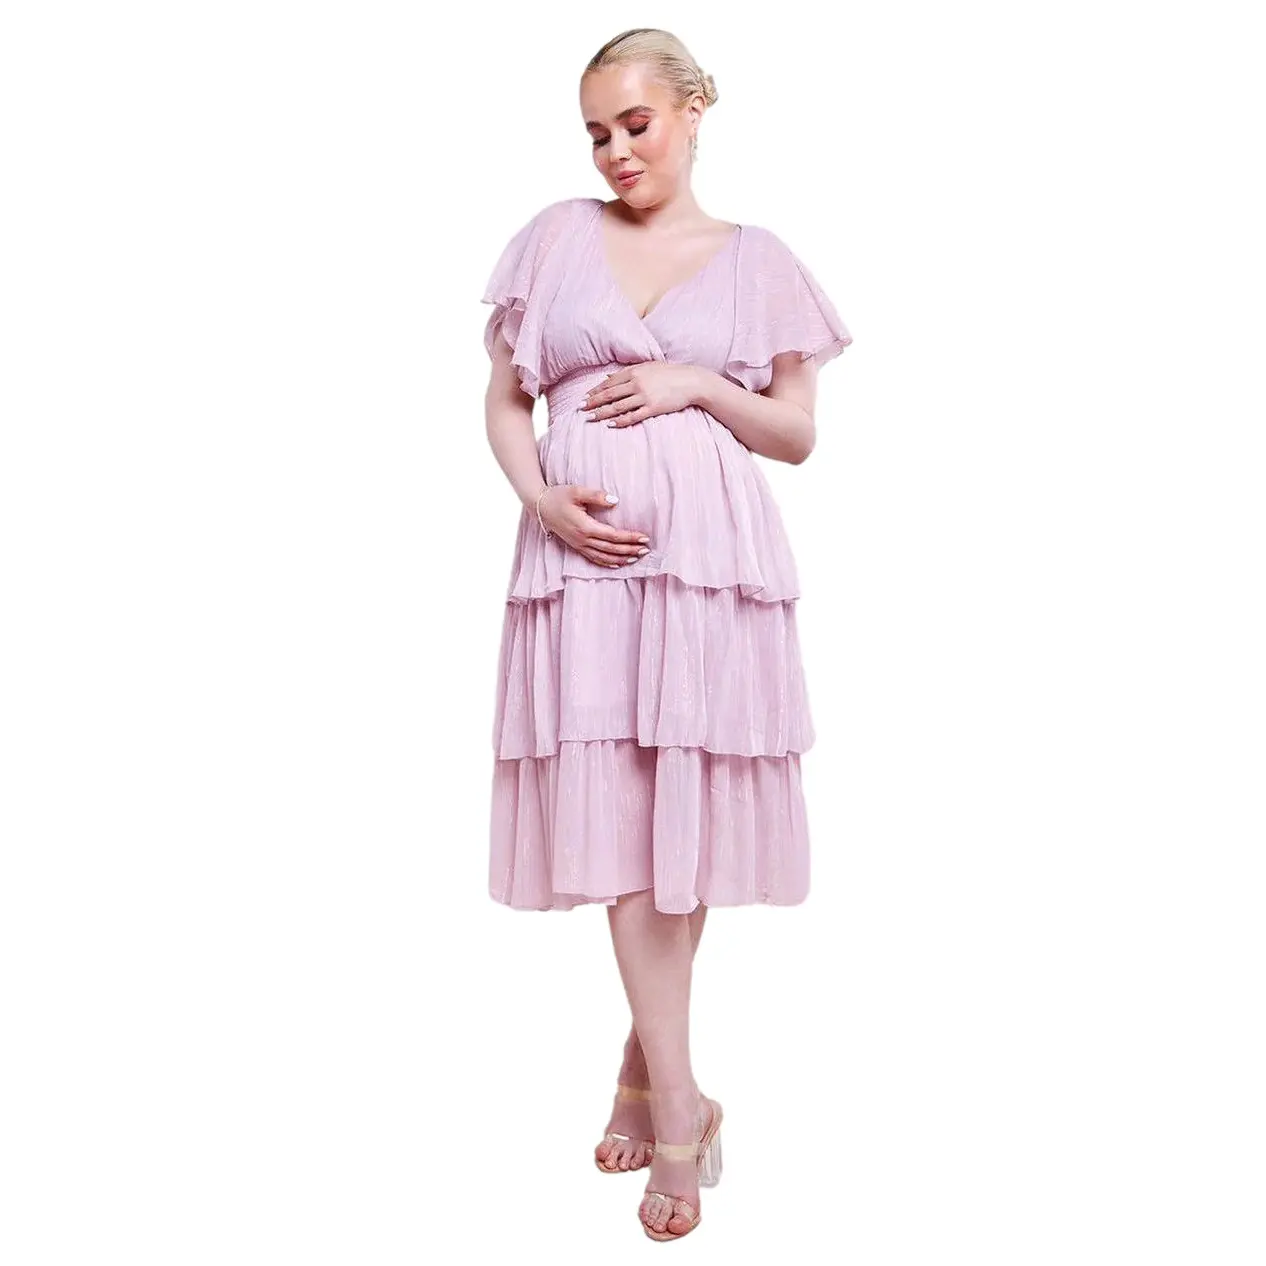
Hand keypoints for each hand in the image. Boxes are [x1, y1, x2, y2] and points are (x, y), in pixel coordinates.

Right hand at [538, 485, 651, 567]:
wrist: (540, 506)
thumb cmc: (558, 496)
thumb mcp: (576, 491)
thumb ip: (596, 495)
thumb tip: (615, 501)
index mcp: (585, 526)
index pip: (613, 535)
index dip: (629, 538)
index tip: (644, 537)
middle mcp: (582, 539)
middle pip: (611, 549)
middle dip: (630, 550)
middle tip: (646, 550)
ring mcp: (579, 545)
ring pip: (603, 557)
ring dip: (621, 559)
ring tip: (636, 558)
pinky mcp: (576, 546)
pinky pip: (594, 559)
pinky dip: (607, 563)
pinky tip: (617, 564)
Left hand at [582, 362, 705, 427]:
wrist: (691, 381)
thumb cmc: (670, 373)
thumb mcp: (648, 366)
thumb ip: (628, 372)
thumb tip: (608, 377)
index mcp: (634, 371)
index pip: (609, 383)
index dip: (594, 391)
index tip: (583, 398)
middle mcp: (637, 383)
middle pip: (609, 395)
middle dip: (592, 402)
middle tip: (579, 409)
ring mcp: (645, 396)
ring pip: (618, 406)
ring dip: (601, 413)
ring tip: (590, 418)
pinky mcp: (653, 408)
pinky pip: (633, 416)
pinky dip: (620, 421)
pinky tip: (610, 424)